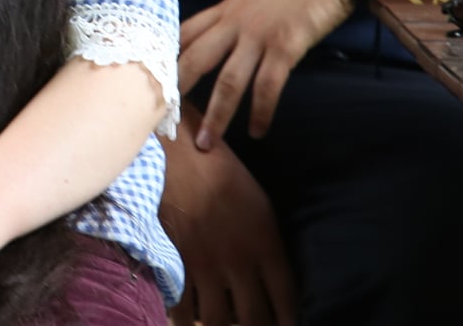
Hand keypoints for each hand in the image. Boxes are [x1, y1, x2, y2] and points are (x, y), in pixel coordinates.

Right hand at [161, 129, 295, 325]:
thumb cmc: (222, 175)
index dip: (288, 323)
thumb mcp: (260, 207)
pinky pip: (183, 310)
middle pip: (255, 321)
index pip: (287, 303)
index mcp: (266, 245)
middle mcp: (239, 262)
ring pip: (218, 322)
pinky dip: (186, 318)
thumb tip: (271, 283)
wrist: (178, 154)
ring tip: (219, 323)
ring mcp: (205, 266)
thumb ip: (268, 247)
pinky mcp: (175, 264)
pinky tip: (189, 316)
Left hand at [178, 0, 351, 149]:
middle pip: (195, 60)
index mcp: (225, 10)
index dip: (165, 59)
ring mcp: (258, 35)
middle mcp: (234, 22)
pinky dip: (261, 111)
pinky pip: (267, 86)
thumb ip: (237, 18)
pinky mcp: (285, 45)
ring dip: (216, 116)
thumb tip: (226, 39)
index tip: (149, 82)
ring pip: (228, 81)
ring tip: (206, 144)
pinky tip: (258, 131)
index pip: (184, 35)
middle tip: (164, 123)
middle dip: (177, 93)